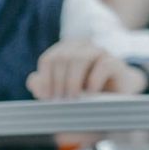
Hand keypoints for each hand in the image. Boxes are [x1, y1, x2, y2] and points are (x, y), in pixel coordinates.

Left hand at [27, 39, 148, 99]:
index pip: (48, 60)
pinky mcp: (115, 62)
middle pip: (62, 58)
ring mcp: (99, 52)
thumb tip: (33, 80)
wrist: (113, 99)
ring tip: (72, 99)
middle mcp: (81, 47)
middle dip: (58, 82)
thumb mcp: (59, 93)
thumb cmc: (81, 95)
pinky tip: (90, 94)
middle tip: (59, 102)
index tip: (46, 98)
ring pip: (80, 58)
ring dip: (72, 82)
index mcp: (64, 51)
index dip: (45, 79)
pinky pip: (103, 65)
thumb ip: (43, 87)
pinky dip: (93, 81)